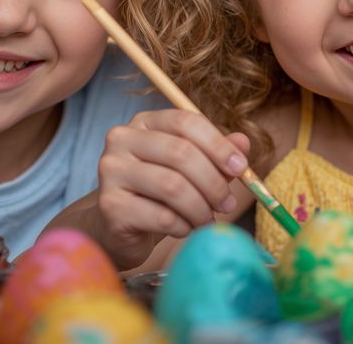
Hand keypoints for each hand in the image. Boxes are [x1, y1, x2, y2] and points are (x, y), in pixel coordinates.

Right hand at [93, 109, 249, 269]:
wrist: (118, 230)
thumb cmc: (156, 196)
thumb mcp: (189, 171)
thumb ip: (214, 155)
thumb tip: (243, 142)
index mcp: (144, 123)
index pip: (186, 121)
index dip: (218, 144)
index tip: (240, 167)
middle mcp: (121, 140)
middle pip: (181, 153)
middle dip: (213, 182)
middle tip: (227, 204)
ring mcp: (111, 171)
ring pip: (172, 186)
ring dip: (200, 208)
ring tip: (207, 220)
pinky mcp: (110, 205)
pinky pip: (161, 216)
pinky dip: (183, 226)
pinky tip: (185, 229)